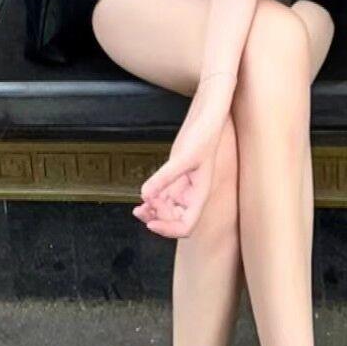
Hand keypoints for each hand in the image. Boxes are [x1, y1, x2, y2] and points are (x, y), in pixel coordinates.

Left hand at [131, 78, 233, 237]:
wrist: (207, 115)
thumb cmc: (204, 135)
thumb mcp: (183, 156)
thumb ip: (164, 177)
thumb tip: (145, 196)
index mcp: (200, 195)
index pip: (186, 226)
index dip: (168, 229)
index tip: (151, 223)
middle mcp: (193, 194)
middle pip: (175, 220)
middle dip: (158, 219)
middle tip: (141, 210)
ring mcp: (184, 186)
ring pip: (169, 209)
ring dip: (154, 212)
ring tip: (138, 209)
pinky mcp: (177, 175)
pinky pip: (165, 196)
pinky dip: (154, 200)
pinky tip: (143, 197)